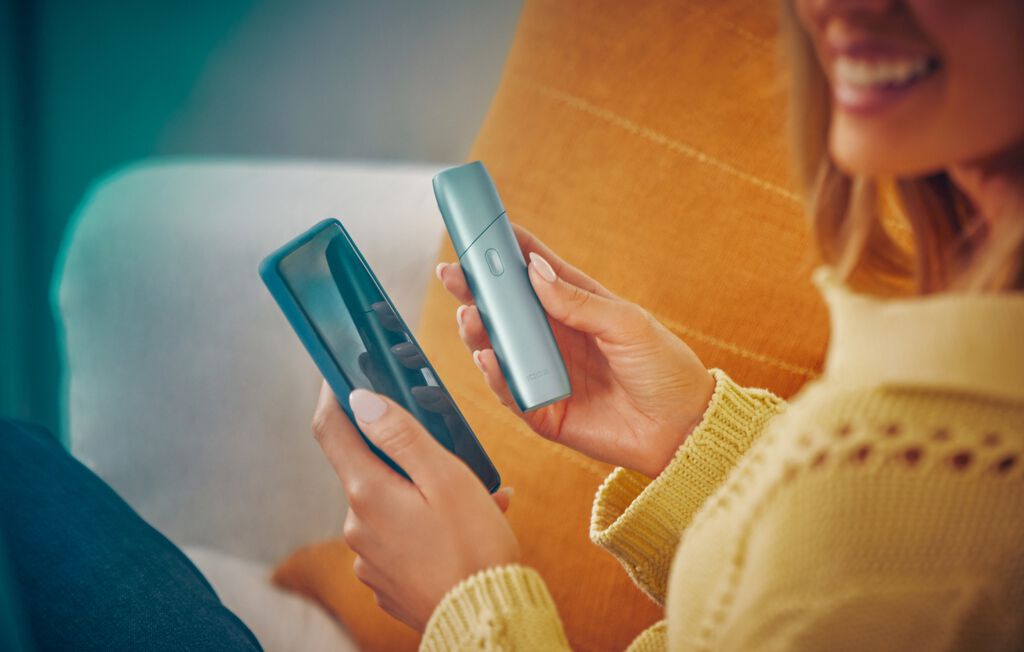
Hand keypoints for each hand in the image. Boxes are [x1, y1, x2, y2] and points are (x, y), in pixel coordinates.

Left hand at [312, 382, 518, 630]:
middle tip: (450, 456)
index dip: (333, 396)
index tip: (340, 376)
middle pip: (367, 467)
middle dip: (403, 455)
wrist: (487, 619)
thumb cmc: (473, 548)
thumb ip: (401, 435)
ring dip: (423, 494)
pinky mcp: (384, 579)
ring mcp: (368, 557)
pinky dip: (425, 526)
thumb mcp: (446, 477)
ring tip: (476, 502)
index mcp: (367, 493)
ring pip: (389, 504)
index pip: (330, 429)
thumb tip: (361, 401)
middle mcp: (357, 526)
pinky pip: (398, 537)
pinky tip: (463, 530)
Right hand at [437, 224, 715, 477]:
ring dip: (478, 332)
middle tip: (453, 274)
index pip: (534, 272)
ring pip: (498, 349)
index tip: (479, 229)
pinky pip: (510, 393)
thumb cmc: (665, 370)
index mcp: (577, 307)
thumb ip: (578, 301)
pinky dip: (495, 376)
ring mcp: (546, 374)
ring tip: (469, 316)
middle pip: (505, 310)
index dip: (506, 250)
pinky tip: (487, 357)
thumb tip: (534, 271)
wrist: (683, 430)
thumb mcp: (627, 325)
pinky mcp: (543, 412)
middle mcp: (556, 338)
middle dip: (476, 290)